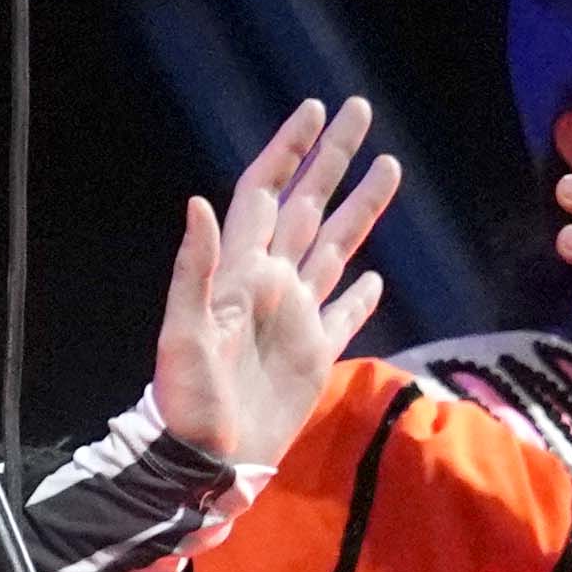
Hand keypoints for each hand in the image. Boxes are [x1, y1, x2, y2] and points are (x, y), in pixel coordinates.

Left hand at [156, 95, 404, 471]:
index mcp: (242, 271)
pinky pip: (343, 315)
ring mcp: (297, 317)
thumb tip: (200, 202)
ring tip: (389, 168)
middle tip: (361, 111)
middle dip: (334, 158)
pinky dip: (360, 293)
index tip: (313, 109)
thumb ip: (196, 268)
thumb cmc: (187, 398)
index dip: (288, 150)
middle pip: (309, 205)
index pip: (266, 192)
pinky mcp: (315, 356)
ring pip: (335, 248)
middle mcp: (273, 282)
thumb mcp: (183, 332)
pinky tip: (374, 275)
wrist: (205, 462)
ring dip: (360, 209)